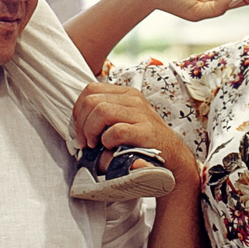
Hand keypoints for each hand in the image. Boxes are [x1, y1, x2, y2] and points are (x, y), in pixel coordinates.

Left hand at [70, 83, 197, 192]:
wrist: (172, 158)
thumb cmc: (141, 142)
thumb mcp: (122, 122)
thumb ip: (101, 119)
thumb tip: (76, 129)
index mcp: (125, 94)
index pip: (90, 90)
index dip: (78, 111)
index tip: (79, 131)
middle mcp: (133, 98)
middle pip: (91, 100)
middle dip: (80, 124)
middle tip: (85, 142)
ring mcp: (141, 113)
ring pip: (101, 111)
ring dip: (91, 131)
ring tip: (94, 145)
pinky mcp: (146, 131)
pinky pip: (116, 131)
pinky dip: (107, 141)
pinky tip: (110, 148)